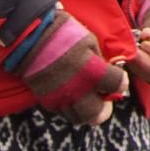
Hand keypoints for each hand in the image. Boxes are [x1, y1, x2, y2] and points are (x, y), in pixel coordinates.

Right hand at [14, 10, 128, 124]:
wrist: (28, 37)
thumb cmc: (62, 33)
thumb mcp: (89, 40)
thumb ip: (100, 60)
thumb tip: (108, 70)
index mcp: (93, 72)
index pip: (118, 85)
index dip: (121, 82)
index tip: (118, 78)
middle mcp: (78, 90)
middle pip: (97, 115)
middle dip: (104, 109)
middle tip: (104, 100)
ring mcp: (61, 98)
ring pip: (79, 118)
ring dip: (86, 111)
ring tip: (87, 100)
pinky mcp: (47, 100)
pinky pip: (63, 113)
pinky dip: (70, 108)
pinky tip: (71, 97)